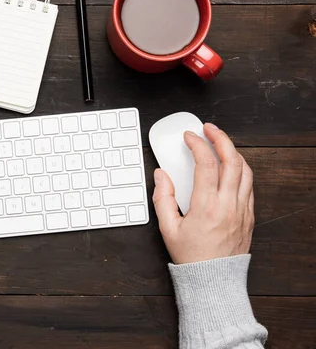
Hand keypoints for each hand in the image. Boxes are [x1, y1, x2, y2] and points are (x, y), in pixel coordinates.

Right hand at [152, 123, 253, 263]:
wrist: (213, 280)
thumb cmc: (191, 257)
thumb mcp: (168, 229)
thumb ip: (162, 198)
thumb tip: (161, 175)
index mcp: (207, 207)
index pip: (207, 164)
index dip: (198, 145)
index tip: (189, 137)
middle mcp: (229, 205)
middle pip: (232, 161)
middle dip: (220, 138)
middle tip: (209, 129)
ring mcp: (242, 210)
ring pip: (246, 170)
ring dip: (233, 152)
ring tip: (220, 143)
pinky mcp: (249, 216)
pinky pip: (249, 185)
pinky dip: (240, 169)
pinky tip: (230, 166)